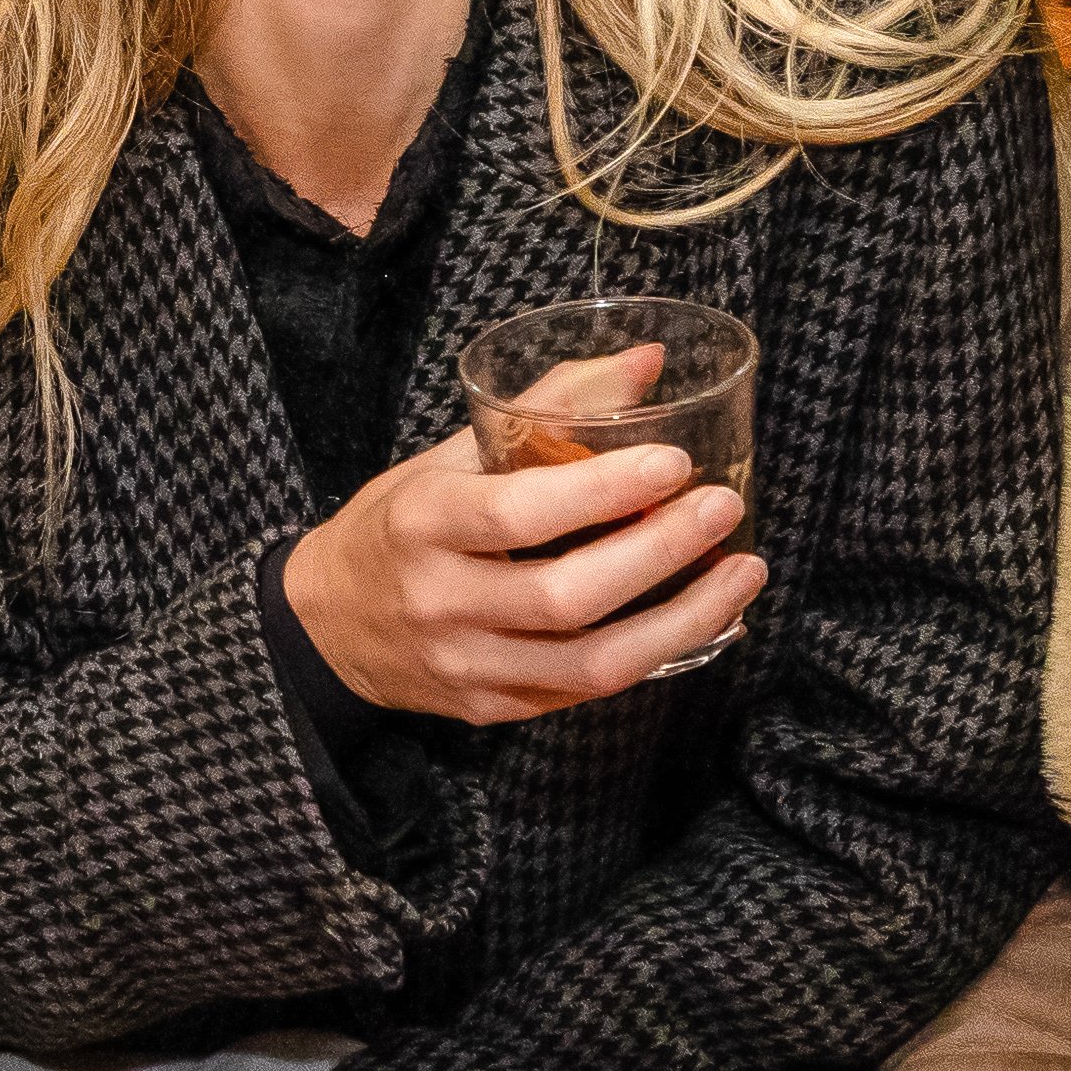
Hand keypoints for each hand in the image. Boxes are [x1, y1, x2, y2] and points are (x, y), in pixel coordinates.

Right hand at [281, 429, 756, 722]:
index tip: (677, 464)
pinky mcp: (490, 709)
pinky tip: (702, 619)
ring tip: (741, 576)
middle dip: (661, 553)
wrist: (328, 622)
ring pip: (591, 664)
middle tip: (724, 510)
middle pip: (568, 596)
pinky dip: (656, 655)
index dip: (605, 491)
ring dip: (683, 620)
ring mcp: (467, 665)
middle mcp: (440, 601)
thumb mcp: (451, 454)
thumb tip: (647, 361)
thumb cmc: (402, 523)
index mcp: (422, 522)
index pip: (520, 512)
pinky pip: (586, 690)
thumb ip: (548, 407)